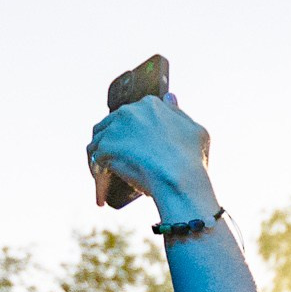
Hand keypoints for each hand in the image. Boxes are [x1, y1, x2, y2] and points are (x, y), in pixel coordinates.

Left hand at [89, 93, 215, 214]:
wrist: (180, 181)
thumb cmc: (192, 160)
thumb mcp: (196, 130)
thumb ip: (179, 113)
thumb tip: (169, 98)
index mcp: (151, 105)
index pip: (133, 115)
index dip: (133, 135)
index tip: (137, 151)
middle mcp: (130, 111)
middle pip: (112, 126)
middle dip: (116, 145)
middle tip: (123, 166)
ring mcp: (115, 128)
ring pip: (99, 141)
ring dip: (103, 158)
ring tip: (109, 178)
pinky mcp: (104, 148)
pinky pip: (94, 161)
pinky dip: (98, 176)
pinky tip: (103, 193)